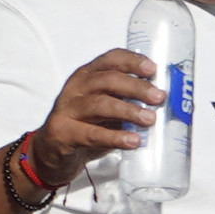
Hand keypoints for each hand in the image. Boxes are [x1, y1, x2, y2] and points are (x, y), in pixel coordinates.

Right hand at [26, 48, 165, 186]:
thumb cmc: (85, 125)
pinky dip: (115, 137)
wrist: (50, 154)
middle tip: (159, 97)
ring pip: (100, 104)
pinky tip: (133, 141)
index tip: (153, 68)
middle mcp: (76, 88)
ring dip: (128, 111)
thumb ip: (127, 101)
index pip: (111, 59)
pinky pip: (92, 133)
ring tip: (150, 119)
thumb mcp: (105, 108)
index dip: (132, 61)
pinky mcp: (63, 133)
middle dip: (136, 87)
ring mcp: (67, 109)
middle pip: (108, 80)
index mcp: (88, 75)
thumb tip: (164, 103)